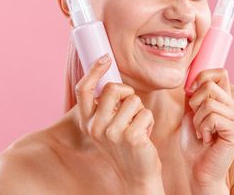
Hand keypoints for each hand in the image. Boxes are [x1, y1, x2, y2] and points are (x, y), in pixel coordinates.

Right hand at [75, 53, 163, 193]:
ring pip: (133, 100)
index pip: (84, 90)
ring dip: (140, 111)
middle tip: (130, 110)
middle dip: (127, 94)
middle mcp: (96, 127)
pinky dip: (149, 121)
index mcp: (87, 122)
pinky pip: (146, 112)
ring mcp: (112, 133)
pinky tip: (144, 136)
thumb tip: (110, 78)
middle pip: (113, 89)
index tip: (106, 58)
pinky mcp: (131, 136)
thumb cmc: (125, 145)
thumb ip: (106, 105)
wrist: (137, 174)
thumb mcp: (108, 125)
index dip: (93, 70)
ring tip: (137, 127)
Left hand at [180, 68, 233, 190]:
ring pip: (208, 103)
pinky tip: (208, 140)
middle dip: (194, 104)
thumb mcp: (191, 114)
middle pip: (209, 86)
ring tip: (203, 133)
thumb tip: (192, 78)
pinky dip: (203, 129)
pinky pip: (212, 117)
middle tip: (198, 122)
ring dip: (198, 120)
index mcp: (227, 101)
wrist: (199, 170)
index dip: (201, 78)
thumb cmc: (195, 144)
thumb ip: (194, 95)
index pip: (220, 72)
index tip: (191, 95)